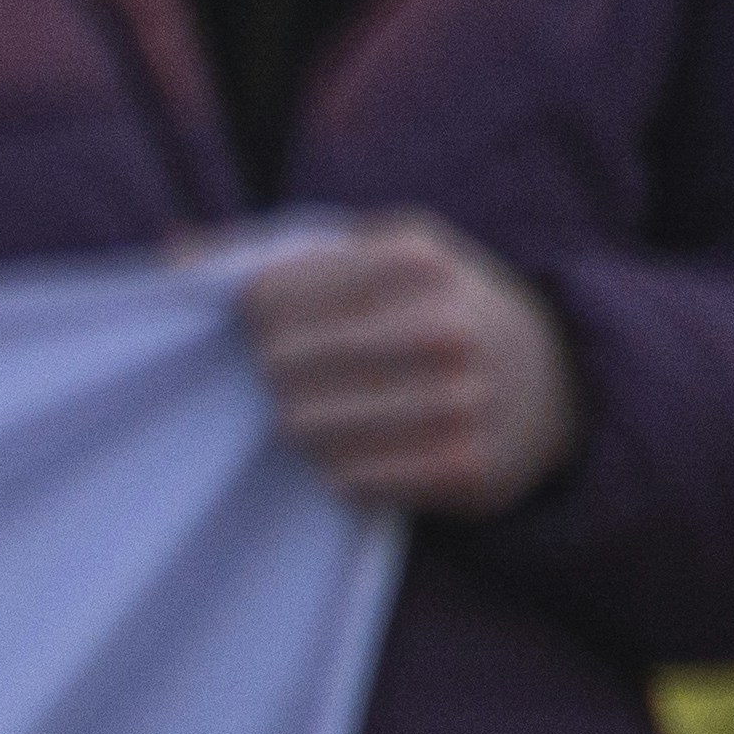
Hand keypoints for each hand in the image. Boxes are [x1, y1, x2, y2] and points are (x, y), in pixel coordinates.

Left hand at [237, 217, 582, 517]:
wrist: (558, 379)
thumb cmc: (432, 308)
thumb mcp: (380, 254)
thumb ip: (277, 250)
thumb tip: (175, 255)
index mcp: (414, 260)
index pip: (269, 296)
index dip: (249, 319)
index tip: (262, 327)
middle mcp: (445, 328)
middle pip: (281, 368)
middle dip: (274, 377)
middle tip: (295, 379)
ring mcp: (463, 401)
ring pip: (308, 431)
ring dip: (306, 429)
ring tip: (332, 415)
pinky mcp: (469, 469)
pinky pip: (350, 483)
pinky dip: (341, 473)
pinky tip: (362, 453)